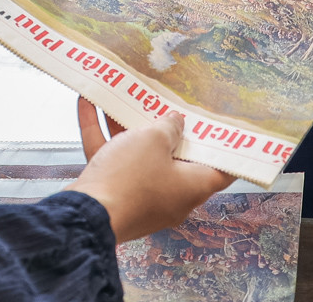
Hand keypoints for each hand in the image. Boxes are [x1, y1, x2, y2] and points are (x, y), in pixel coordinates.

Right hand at [65, 99, 233, 242]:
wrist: (87, 215)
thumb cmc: (130, 179)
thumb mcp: (154, 140)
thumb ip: (168, 126)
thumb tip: (176, 123)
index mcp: (192, 186)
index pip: (222, 170)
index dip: (225, 149)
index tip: (224, 129)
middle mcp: (171, 195)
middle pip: (175, 158)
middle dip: (167, 129)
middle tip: (167, 103)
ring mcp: (141, 197)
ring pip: (138, 156)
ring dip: (127, 126)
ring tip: (122, 97)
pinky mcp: (114, 195)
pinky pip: (112, 161)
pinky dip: (101, 134)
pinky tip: (87, 105)